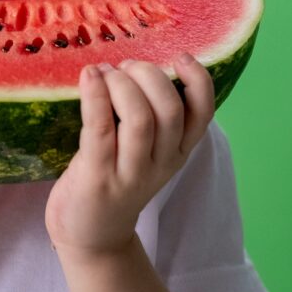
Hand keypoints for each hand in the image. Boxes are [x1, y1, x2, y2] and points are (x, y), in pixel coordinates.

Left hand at [45, 54, 214, 257]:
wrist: (92, 235)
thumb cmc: (115, 178)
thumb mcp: (145, 150)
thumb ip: (150, 116)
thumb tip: (136, 64)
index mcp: (178, 151)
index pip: (203, 113)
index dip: (198, 80)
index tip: (180, 57)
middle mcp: (161, 163)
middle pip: (169, 109)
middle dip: (147, 75)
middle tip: (123, 67)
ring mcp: (131, 173)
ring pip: (139, 119)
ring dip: (120, 84)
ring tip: (103, 73)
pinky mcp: (98, 178)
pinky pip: (100, 129)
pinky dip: (95, 96)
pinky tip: (89, 76)